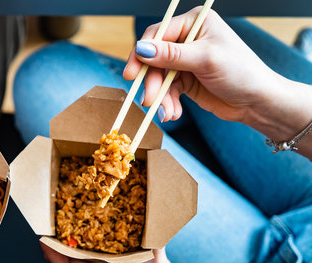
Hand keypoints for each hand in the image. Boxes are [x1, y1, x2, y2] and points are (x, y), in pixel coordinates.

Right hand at [124, 8, 311, 146]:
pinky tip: (173, 113)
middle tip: (149, 101)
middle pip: (154, 58)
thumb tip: (141, 49)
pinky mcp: (185, 80)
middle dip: (152, 82)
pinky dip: (167, 103)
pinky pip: (166, 91)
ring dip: (160, 97)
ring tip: (167, 112)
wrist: (256, 102)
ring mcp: (185, 61)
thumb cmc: (240, 72)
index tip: (133, 74)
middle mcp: (188, 39)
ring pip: (158, 77)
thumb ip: (171, 55)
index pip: (158, 34)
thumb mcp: (205, 59)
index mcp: (194, 23)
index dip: (142, 54)